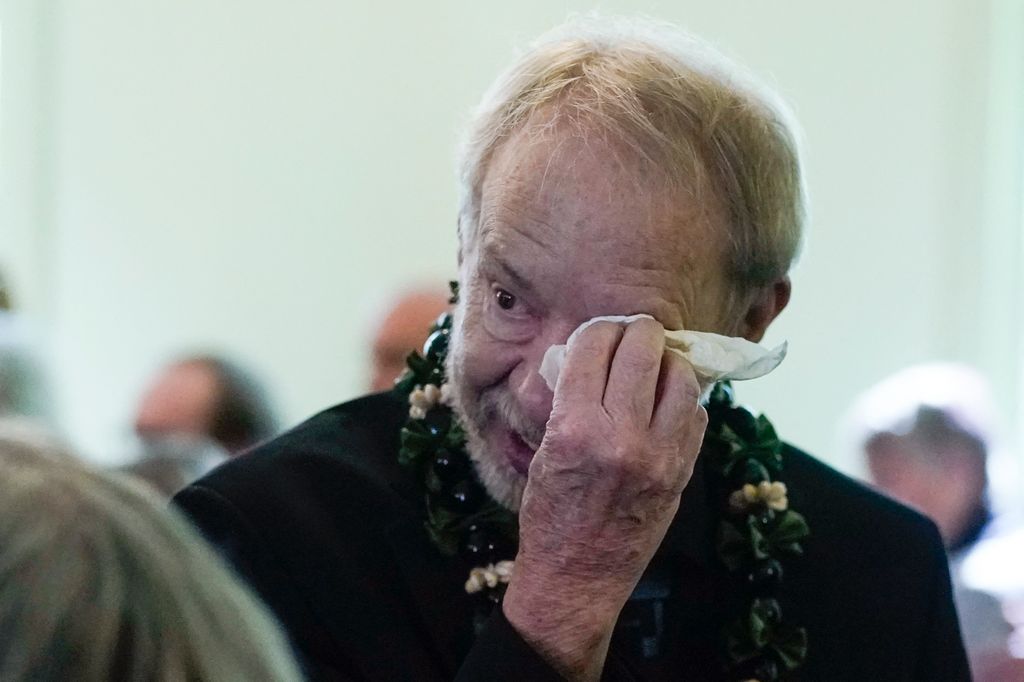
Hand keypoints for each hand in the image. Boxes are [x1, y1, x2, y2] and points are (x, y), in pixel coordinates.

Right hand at [502, 318, 707, 679]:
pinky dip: (683, 399)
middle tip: (634, 333)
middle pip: (644, 350)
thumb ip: (571, 400)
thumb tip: (592, 353)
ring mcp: (659, 456)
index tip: (599, 330)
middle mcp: (622, 437)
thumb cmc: (550, 513)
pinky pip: (696, 414)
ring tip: (655, 364)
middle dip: (638, 332)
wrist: (577, 578)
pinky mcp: (681, 473)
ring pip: (682, 377)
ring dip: (668, 361)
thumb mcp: (544, 449)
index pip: (595, 346)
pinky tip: (666, 403)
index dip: (598, 328)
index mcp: (575, 427)